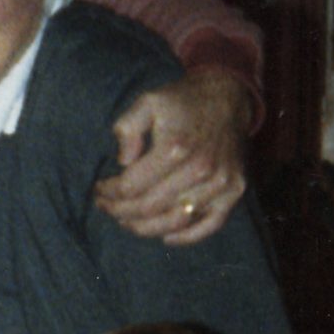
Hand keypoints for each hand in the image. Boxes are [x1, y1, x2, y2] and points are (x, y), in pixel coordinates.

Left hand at [94, 65, 250, 243]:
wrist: (228, 96)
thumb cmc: (182, 102)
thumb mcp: (147, 102)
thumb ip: (127, 128)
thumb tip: (123, 162)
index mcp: (175, 149)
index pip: (130, 188)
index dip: (108, 194)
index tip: (99, 190)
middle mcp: (200, 169)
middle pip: (148, 208)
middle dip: (120, 212)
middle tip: (107, 207)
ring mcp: (220, 183)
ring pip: (173, 222)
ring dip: (144, 227)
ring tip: (127, 220)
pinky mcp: (234, 191)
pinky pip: (209, 225)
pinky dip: (185, 237)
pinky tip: (164, 236)